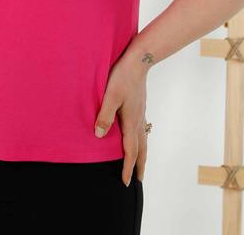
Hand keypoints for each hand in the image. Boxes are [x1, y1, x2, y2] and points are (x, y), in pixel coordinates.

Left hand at [94, 53, 149, 184]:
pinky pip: (142, 129)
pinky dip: (141, 140)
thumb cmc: (122, 76)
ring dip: (142, 154)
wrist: (139, 60)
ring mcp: (141, 112)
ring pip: (144, 139)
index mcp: (131, 121)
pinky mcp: (140, 106)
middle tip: (138, 180)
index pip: (130, 150)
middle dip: (139, 165)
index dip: (127, 167)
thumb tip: (100, 136)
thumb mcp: (110, 95)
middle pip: (141, 148)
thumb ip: (105, 115)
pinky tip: (137, 136)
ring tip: (141, 163)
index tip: (125, 182)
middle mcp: (138, 119)